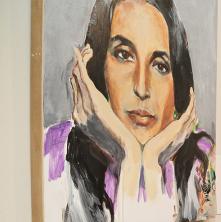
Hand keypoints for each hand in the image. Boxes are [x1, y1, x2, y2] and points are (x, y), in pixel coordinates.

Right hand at [70, 44, 139, 161]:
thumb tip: (110, 114)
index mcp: (82, 118)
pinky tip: (82, 53)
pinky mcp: (95, 106)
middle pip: (74, 82)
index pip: (76, 91)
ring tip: (87, 49)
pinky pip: (83, 80)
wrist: (128, 156)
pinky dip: (81, 65)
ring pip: (77, 78)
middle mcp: (79, 113)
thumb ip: (107, 120)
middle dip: (78, 64)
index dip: (79, 74)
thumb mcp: (112, 130)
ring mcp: (85, 110)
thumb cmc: (124, 146)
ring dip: (80, 60)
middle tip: (87, 50)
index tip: (87, 61)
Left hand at [141, 88, 196, 198]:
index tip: (189, 109)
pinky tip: (190, 94)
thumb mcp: (154, 144)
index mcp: (177, 139)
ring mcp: (181, 131)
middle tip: (191, 97)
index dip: (190, 117)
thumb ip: (156, 138)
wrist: (150, 158)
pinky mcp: (178, 127)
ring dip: (193, 102)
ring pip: (192, 114)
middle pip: (192, 119)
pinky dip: (191, 103)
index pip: (188, 126)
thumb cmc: (149, 153)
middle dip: (193, 108)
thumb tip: (150, 136)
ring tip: (191, 92)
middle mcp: (182, 135)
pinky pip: (188, 113)